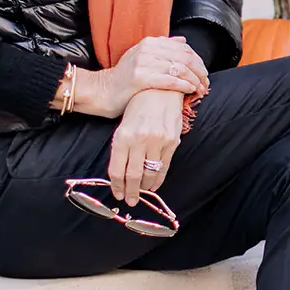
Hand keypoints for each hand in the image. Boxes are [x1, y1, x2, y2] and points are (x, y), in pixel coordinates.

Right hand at [77, 36, 208, 118]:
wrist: (103, 91)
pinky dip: (184, 85)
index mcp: (150, 42)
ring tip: (200, 89)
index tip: (204, 74)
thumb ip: (163, 48)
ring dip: (195, 80)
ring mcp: (143, 63)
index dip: (198, 61)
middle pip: (185, 58)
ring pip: (179, 69)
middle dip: (200, 72)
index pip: (184, 49)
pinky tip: (190, 90)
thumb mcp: (142, 56)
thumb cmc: (125, 77)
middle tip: (206, 83)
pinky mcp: (140, 78)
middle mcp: (147, 49)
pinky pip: (169, 80)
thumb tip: (183, 41)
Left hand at [109, 88, 185, 204]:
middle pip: (133, 176)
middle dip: (131, 192)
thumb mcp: (124, 125)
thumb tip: (122, 174)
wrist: (161, 89)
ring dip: (145, 187)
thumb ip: (122, 148)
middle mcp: (139, 140)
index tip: (118, 194)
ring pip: (150, 173)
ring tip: (142, 192)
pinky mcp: (172, 141)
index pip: (117, 170)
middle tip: (130, 200)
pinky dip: (158, 178)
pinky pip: (164, 166)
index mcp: (122, 136)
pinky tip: (154, 184)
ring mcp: (157, 141)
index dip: (117, 186)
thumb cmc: (139, 106)